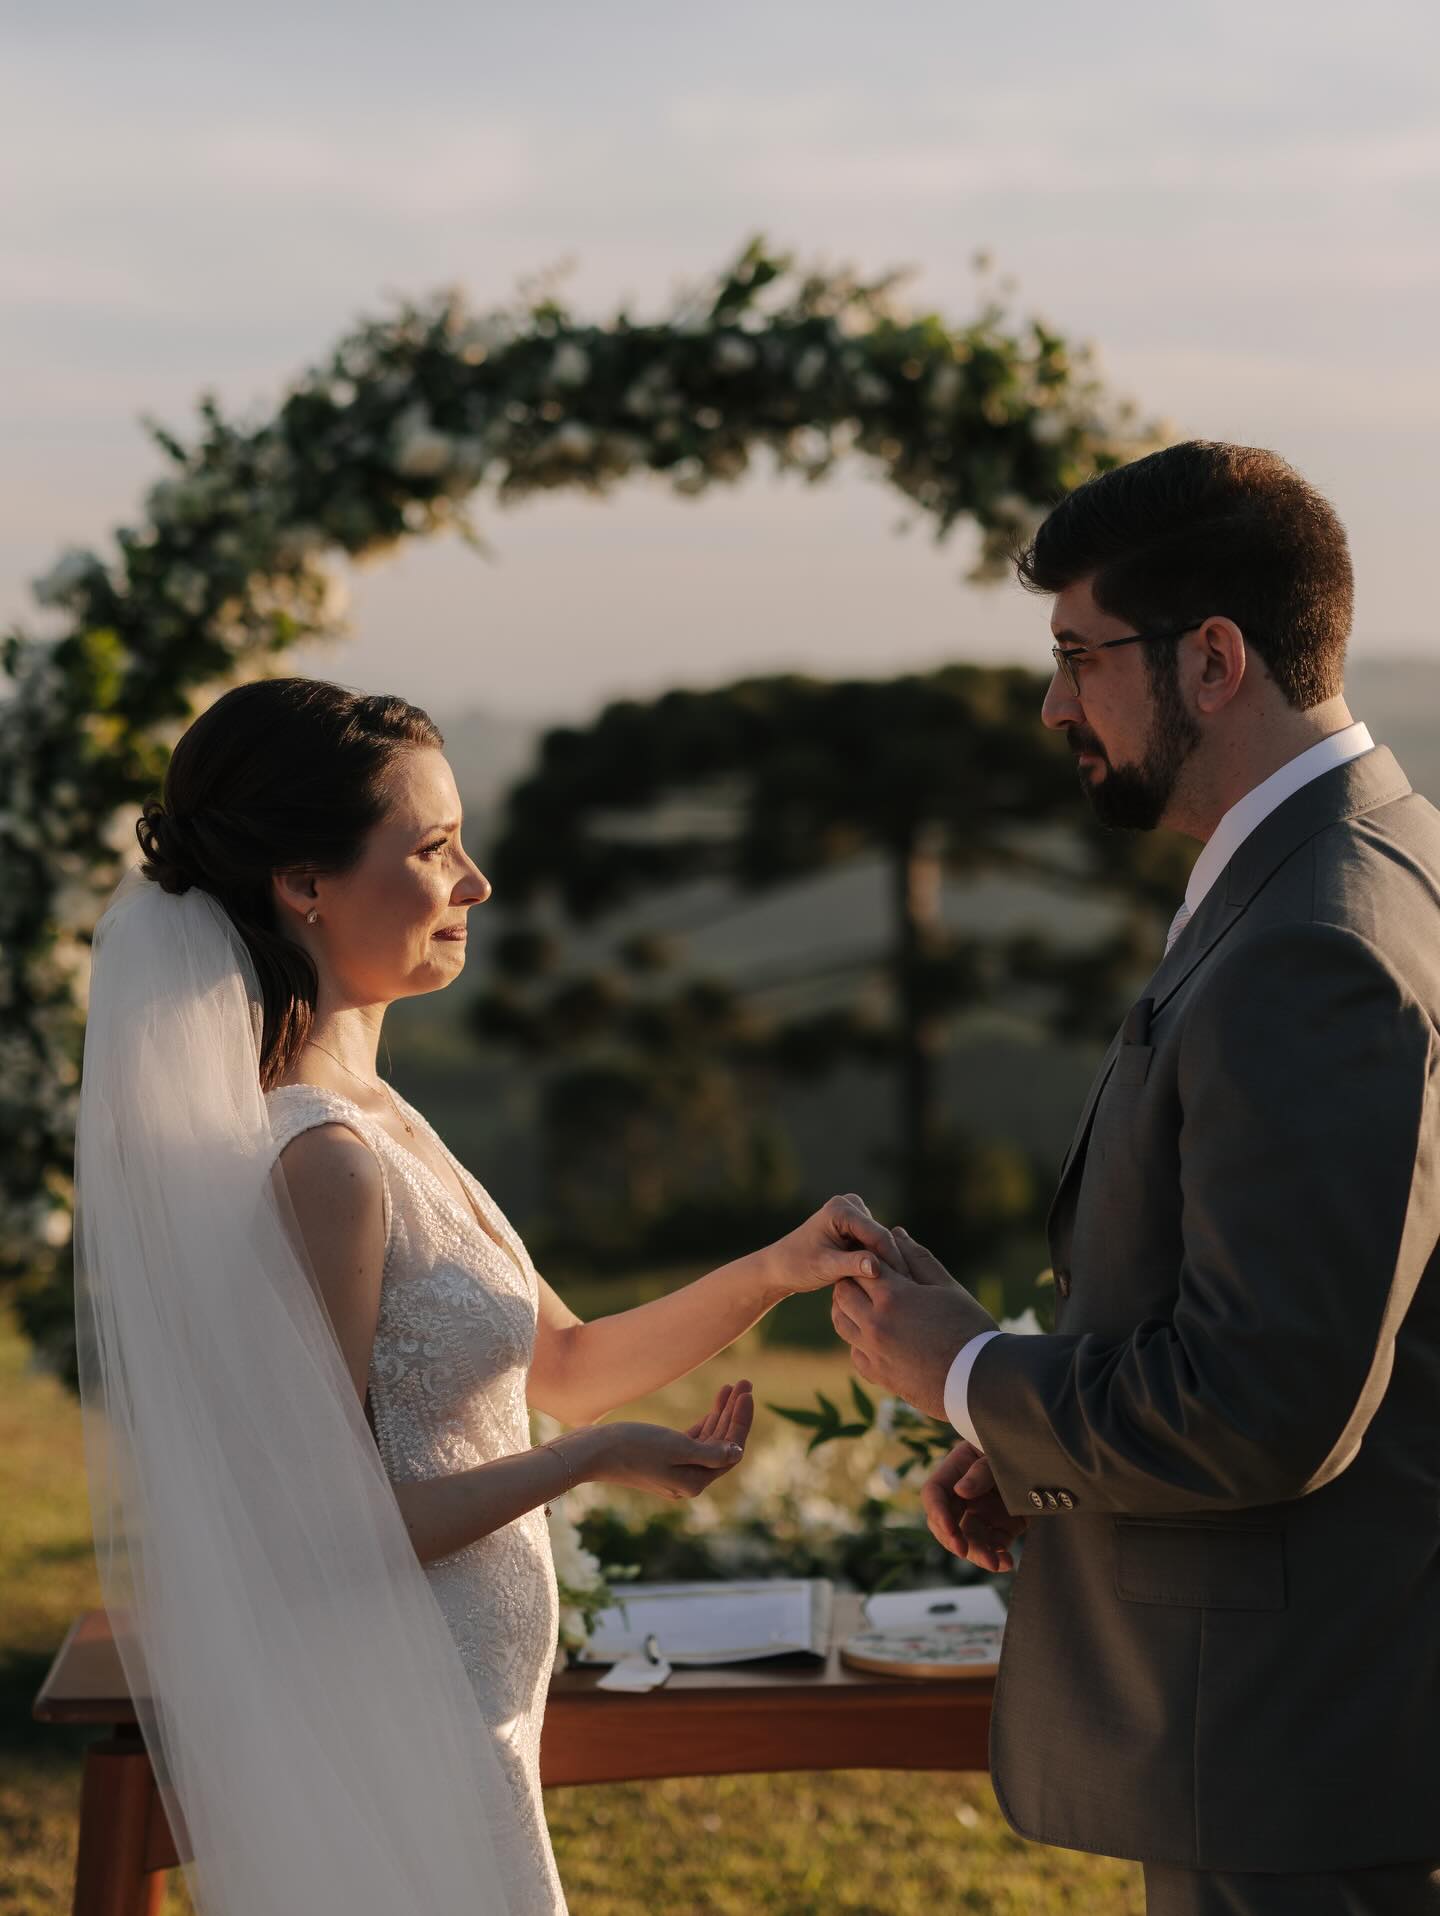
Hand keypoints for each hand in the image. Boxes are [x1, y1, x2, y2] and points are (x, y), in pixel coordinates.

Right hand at [583, 1380, 753, 1500]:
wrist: (593, 1451)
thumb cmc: (633, 1446)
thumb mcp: (676, 1448)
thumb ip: (710, 1452)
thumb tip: (737, 1452)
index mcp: (695, 1481)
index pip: (730, 1451)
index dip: (741, 1421)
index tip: (746, 1393)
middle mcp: (688, 1480)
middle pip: (722, 1445)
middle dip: (734, 1414)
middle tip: (745, 1382)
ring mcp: (676, 1471)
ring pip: (709, 1440)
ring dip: (721, 1414)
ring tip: (732, 1386)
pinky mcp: (664, 1460)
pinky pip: (694, 1440)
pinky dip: (705, 1421)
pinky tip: (714, 1405)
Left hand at [761, 1194, 900, 1299]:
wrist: (781, 1266)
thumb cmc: (797, 1265)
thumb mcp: (825, 1267)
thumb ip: (851, 1265)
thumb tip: (877, 1267)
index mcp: (840, 1209)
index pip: (877, 1234)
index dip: (894, 1259)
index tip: (908, 1284)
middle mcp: (849, 1205)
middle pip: (882, 1236)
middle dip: (894, 1261)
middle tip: (911, 1289)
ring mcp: (854, 1214)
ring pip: (881, 1241)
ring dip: (889, 1262)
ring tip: (902, 1289)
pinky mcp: (856, 1225)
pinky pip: (875, 1243)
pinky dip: (881, 1261)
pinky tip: (891, 1282)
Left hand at [830, 1227, 996, 1419]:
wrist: (980, 1380)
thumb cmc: (969, 1327)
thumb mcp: (947, 1287)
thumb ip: (918, 1259)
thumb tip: (897, 1233)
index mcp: (893, 1296)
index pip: (862, 1265)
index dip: (867, 1257)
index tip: (875, 1257)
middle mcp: (875, 1323)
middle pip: (843, 1291)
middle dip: (853, 1280)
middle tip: (872, 1279)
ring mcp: (873, 1351)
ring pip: (841, 1321)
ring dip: (849, 1308)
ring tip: (870, 1304)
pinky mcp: (877, 1375)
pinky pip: (854, 1352)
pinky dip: (859, 1341)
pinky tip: (879, 1336)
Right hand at [921, 1440, 1027, 1573]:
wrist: (1042, 1451)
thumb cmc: (1013, 1443)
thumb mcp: (995, 1452)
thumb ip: (980, 1472)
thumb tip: (960, 1492)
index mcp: (955, 1471)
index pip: (935, 1494)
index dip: (938, 1513)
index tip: (950, 1529)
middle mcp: (964, 1496)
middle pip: (948, 1523)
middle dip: (954, 1540)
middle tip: (964, 1551)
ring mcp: (983, 1512)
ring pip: (971, 1540)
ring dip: (979, 1554)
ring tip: (995, 1564)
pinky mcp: (1003, 1526)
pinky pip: (995, 1546)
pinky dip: (998, 1557)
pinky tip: (1006, 1563)